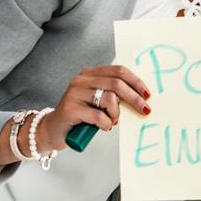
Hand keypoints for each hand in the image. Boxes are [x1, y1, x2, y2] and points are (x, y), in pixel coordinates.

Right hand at [38, 65, 152, 152]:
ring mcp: (75, 93)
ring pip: (109, 99)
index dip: (136, 82)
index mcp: (90, 74)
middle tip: (144, 110)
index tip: (147, 94)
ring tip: (111, 121)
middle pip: (117, 83)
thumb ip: (113, 95)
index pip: (118, 71)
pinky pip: (99, 116)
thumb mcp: (97, 101)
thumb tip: (140, 97)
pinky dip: (106, 124)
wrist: (53, 129)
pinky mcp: (71, 109)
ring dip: (116, 115)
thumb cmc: (79, 116)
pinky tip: (103, 127)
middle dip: (134, 98)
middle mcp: (81, 80)